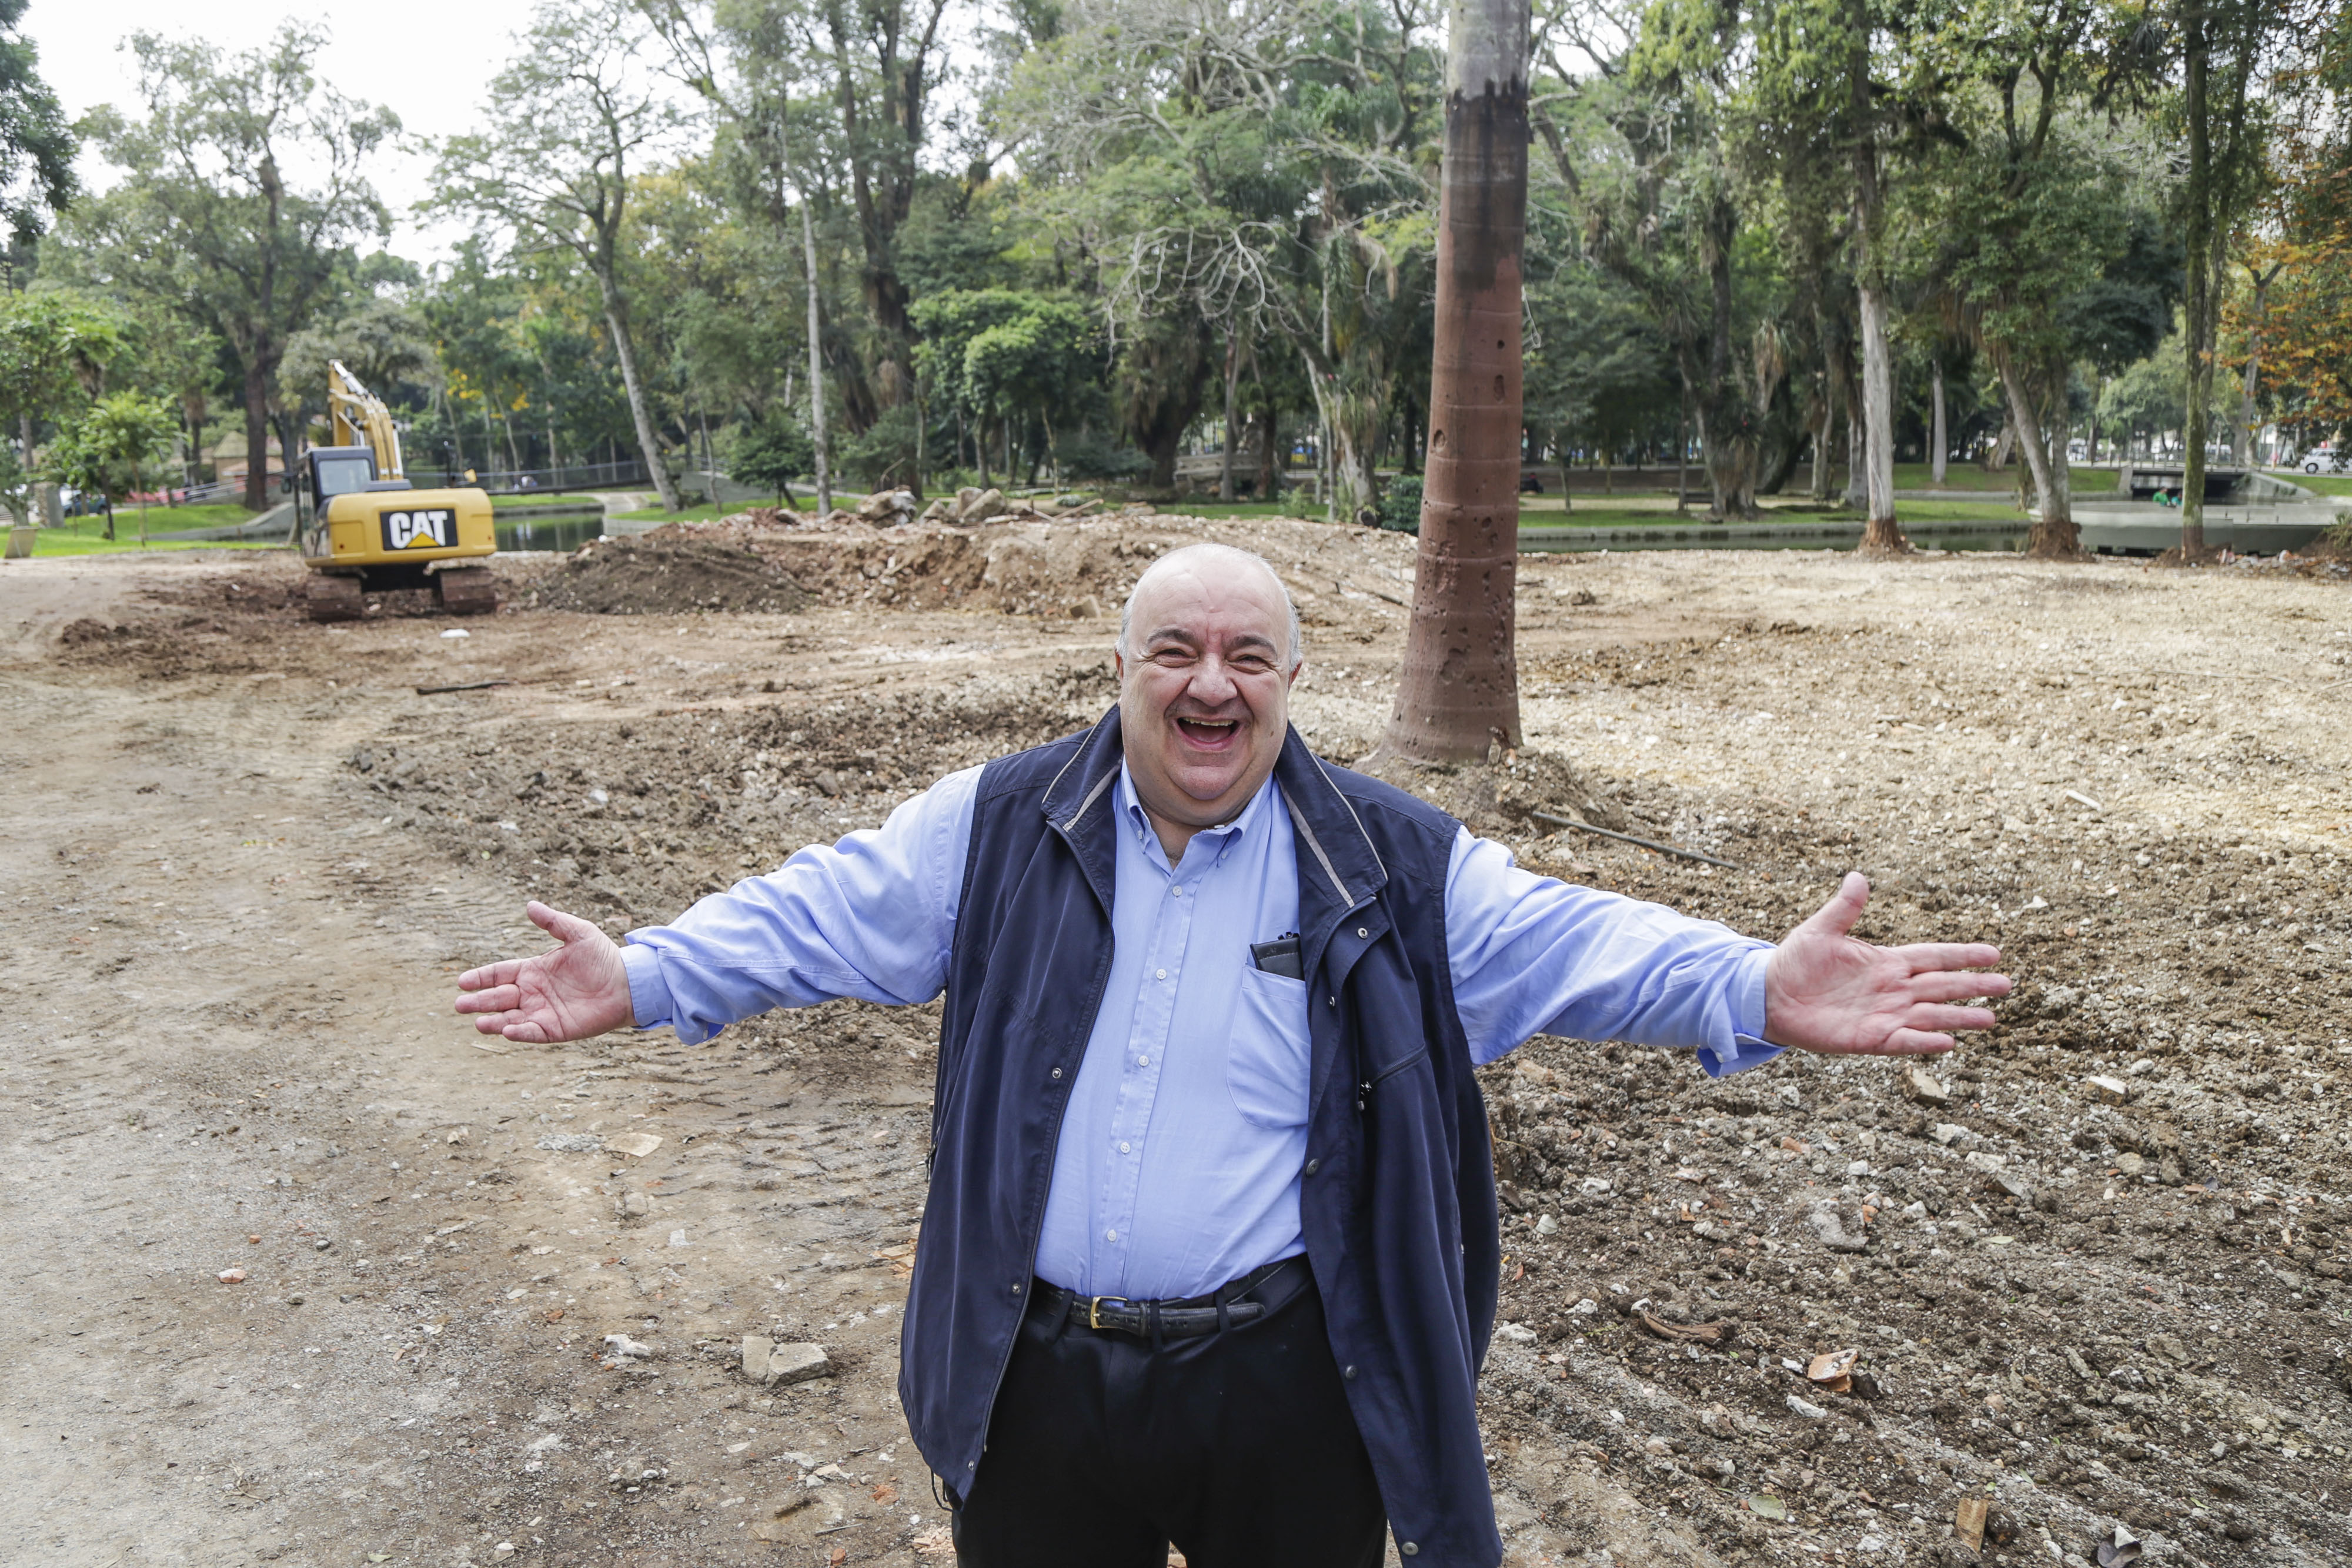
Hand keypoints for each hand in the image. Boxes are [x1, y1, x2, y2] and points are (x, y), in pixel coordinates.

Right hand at [454, 901, 633, 1043]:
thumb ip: (553, 922)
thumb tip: (530, 905)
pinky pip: (533, 1032)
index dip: (480, 978)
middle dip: (479, 1001)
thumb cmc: (604, 957)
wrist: (628, 983)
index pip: (499, 974)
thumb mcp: (578, 933)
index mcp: (533, 970)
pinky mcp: (555, 1029)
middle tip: (460, 1004)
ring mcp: (542, 1012)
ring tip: (478, 1022)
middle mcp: (533, 993)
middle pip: (498, 997)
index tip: (462, 981)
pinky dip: (520, 1033)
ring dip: (493, 1021)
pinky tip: (507, 1031)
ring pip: (510, 1018)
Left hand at [1763, 873, 2008, 1055]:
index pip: (1934, 957)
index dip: (1963, 955)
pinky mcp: (1870, 1038)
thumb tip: (1858, 876)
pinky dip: (1924, 1042)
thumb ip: (1844, 908)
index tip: (1994, 953)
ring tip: (1990, 1018)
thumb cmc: (1797, 962)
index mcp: (1888, 962)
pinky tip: (1947, 1043)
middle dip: (1973, 986)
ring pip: (1931, 1015)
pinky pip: (1903, 1040)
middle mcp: (1894, 989)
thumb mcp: (1820, 930)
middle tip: (2006, 985)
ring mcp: (1885, 1014)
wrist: (1771, 995)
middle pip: (1942, 986)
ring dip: (1959, 1017)